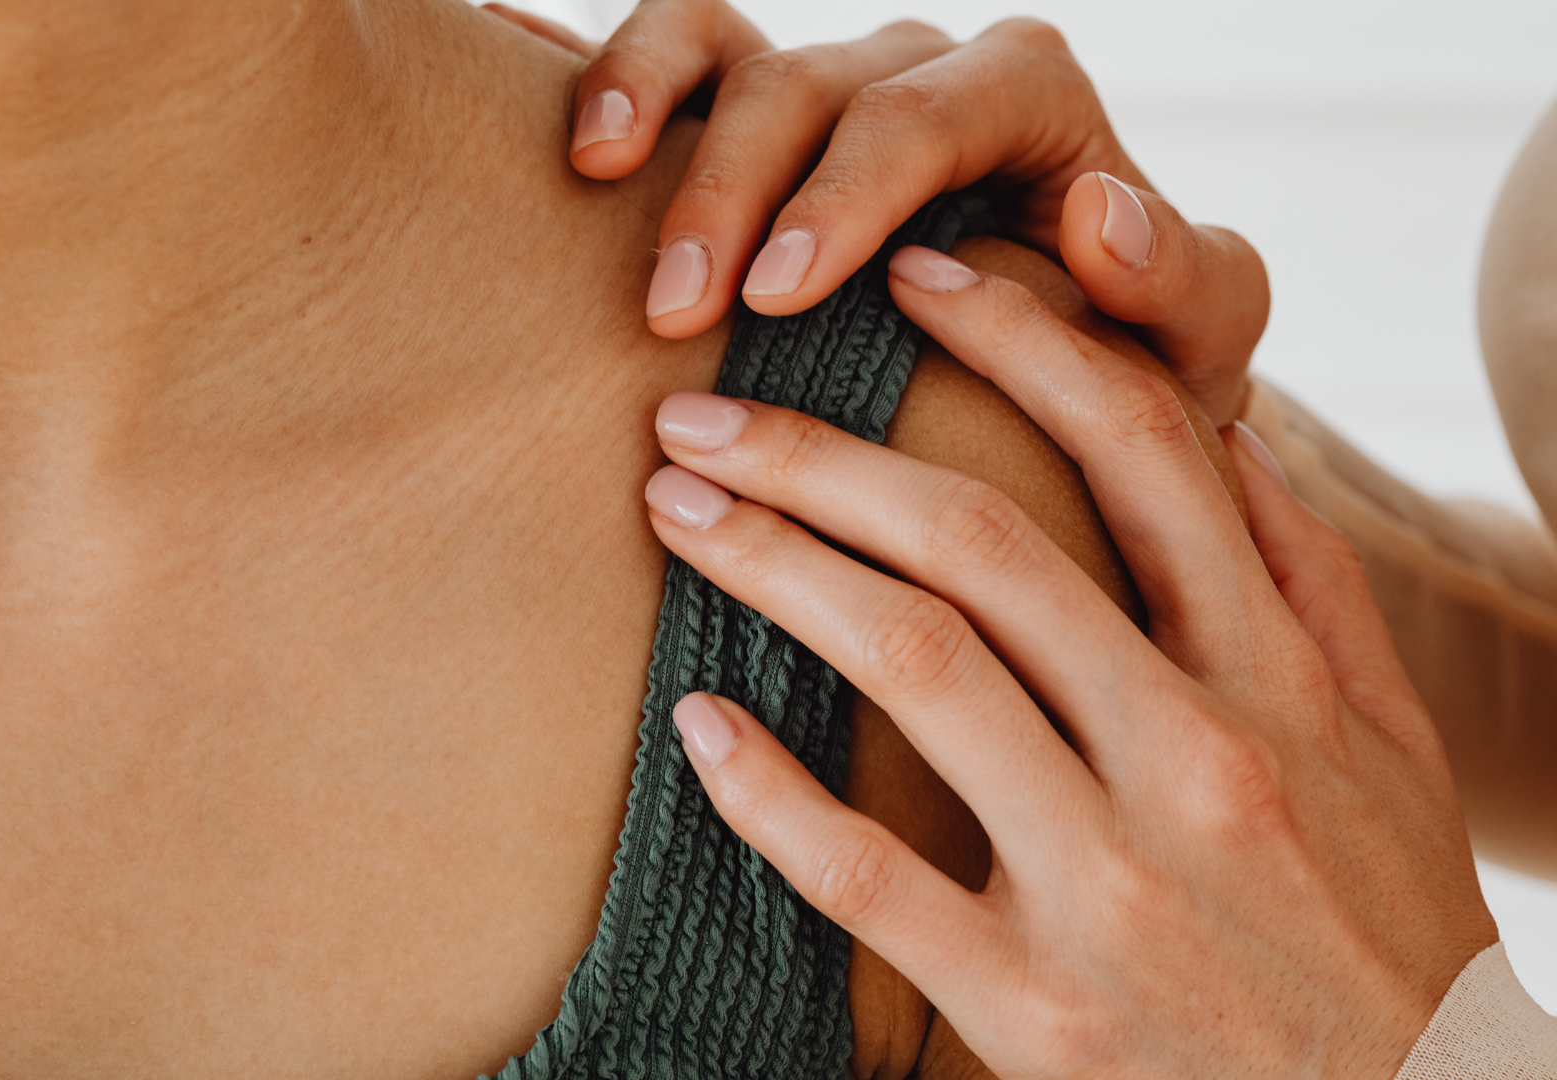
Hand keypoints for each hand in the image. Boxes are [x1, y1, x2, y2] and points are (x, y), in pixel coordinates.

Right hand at [494, 0, 1265, 426]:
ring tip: (596, 180)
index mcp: (1025, 99)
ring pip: (722, 44)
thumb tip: (1098, 211)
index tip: (776, 296)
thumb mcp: (1196, 340)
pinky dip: (611, 75)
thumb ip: (1185, 280)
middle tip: (674, 311)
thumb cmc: (1126, 362)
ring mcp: (826, 84)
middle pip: (804, 83)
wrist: (1057, 379)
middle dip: (730, 190)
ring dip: (650, 107)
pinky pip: (672, 53)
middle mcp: (917, 71)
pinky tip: (571, 138)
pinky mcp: (748, 111)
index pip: (921, 117)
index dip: (842, 196)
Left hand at [640, 246, 1496, 1078]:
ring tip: (678, 511)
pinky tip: (694, 721)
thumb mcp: (1391, 748)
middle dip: (823, 454)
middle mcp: (1199, 757)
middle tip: (703, 410)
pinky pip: (867, 876)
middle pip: (985, 541)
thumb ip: (1313, 590)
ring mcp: (1112, 884)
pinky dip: (766, 788)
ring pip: (916, 668)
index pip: (1145, 451)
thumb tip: (1229, 438)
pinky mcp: (1032, 1006)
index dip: (1021, 340)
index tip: (912, 279)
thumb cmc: (1385, 928)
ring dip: (775, 569)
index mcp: (1284, 679)